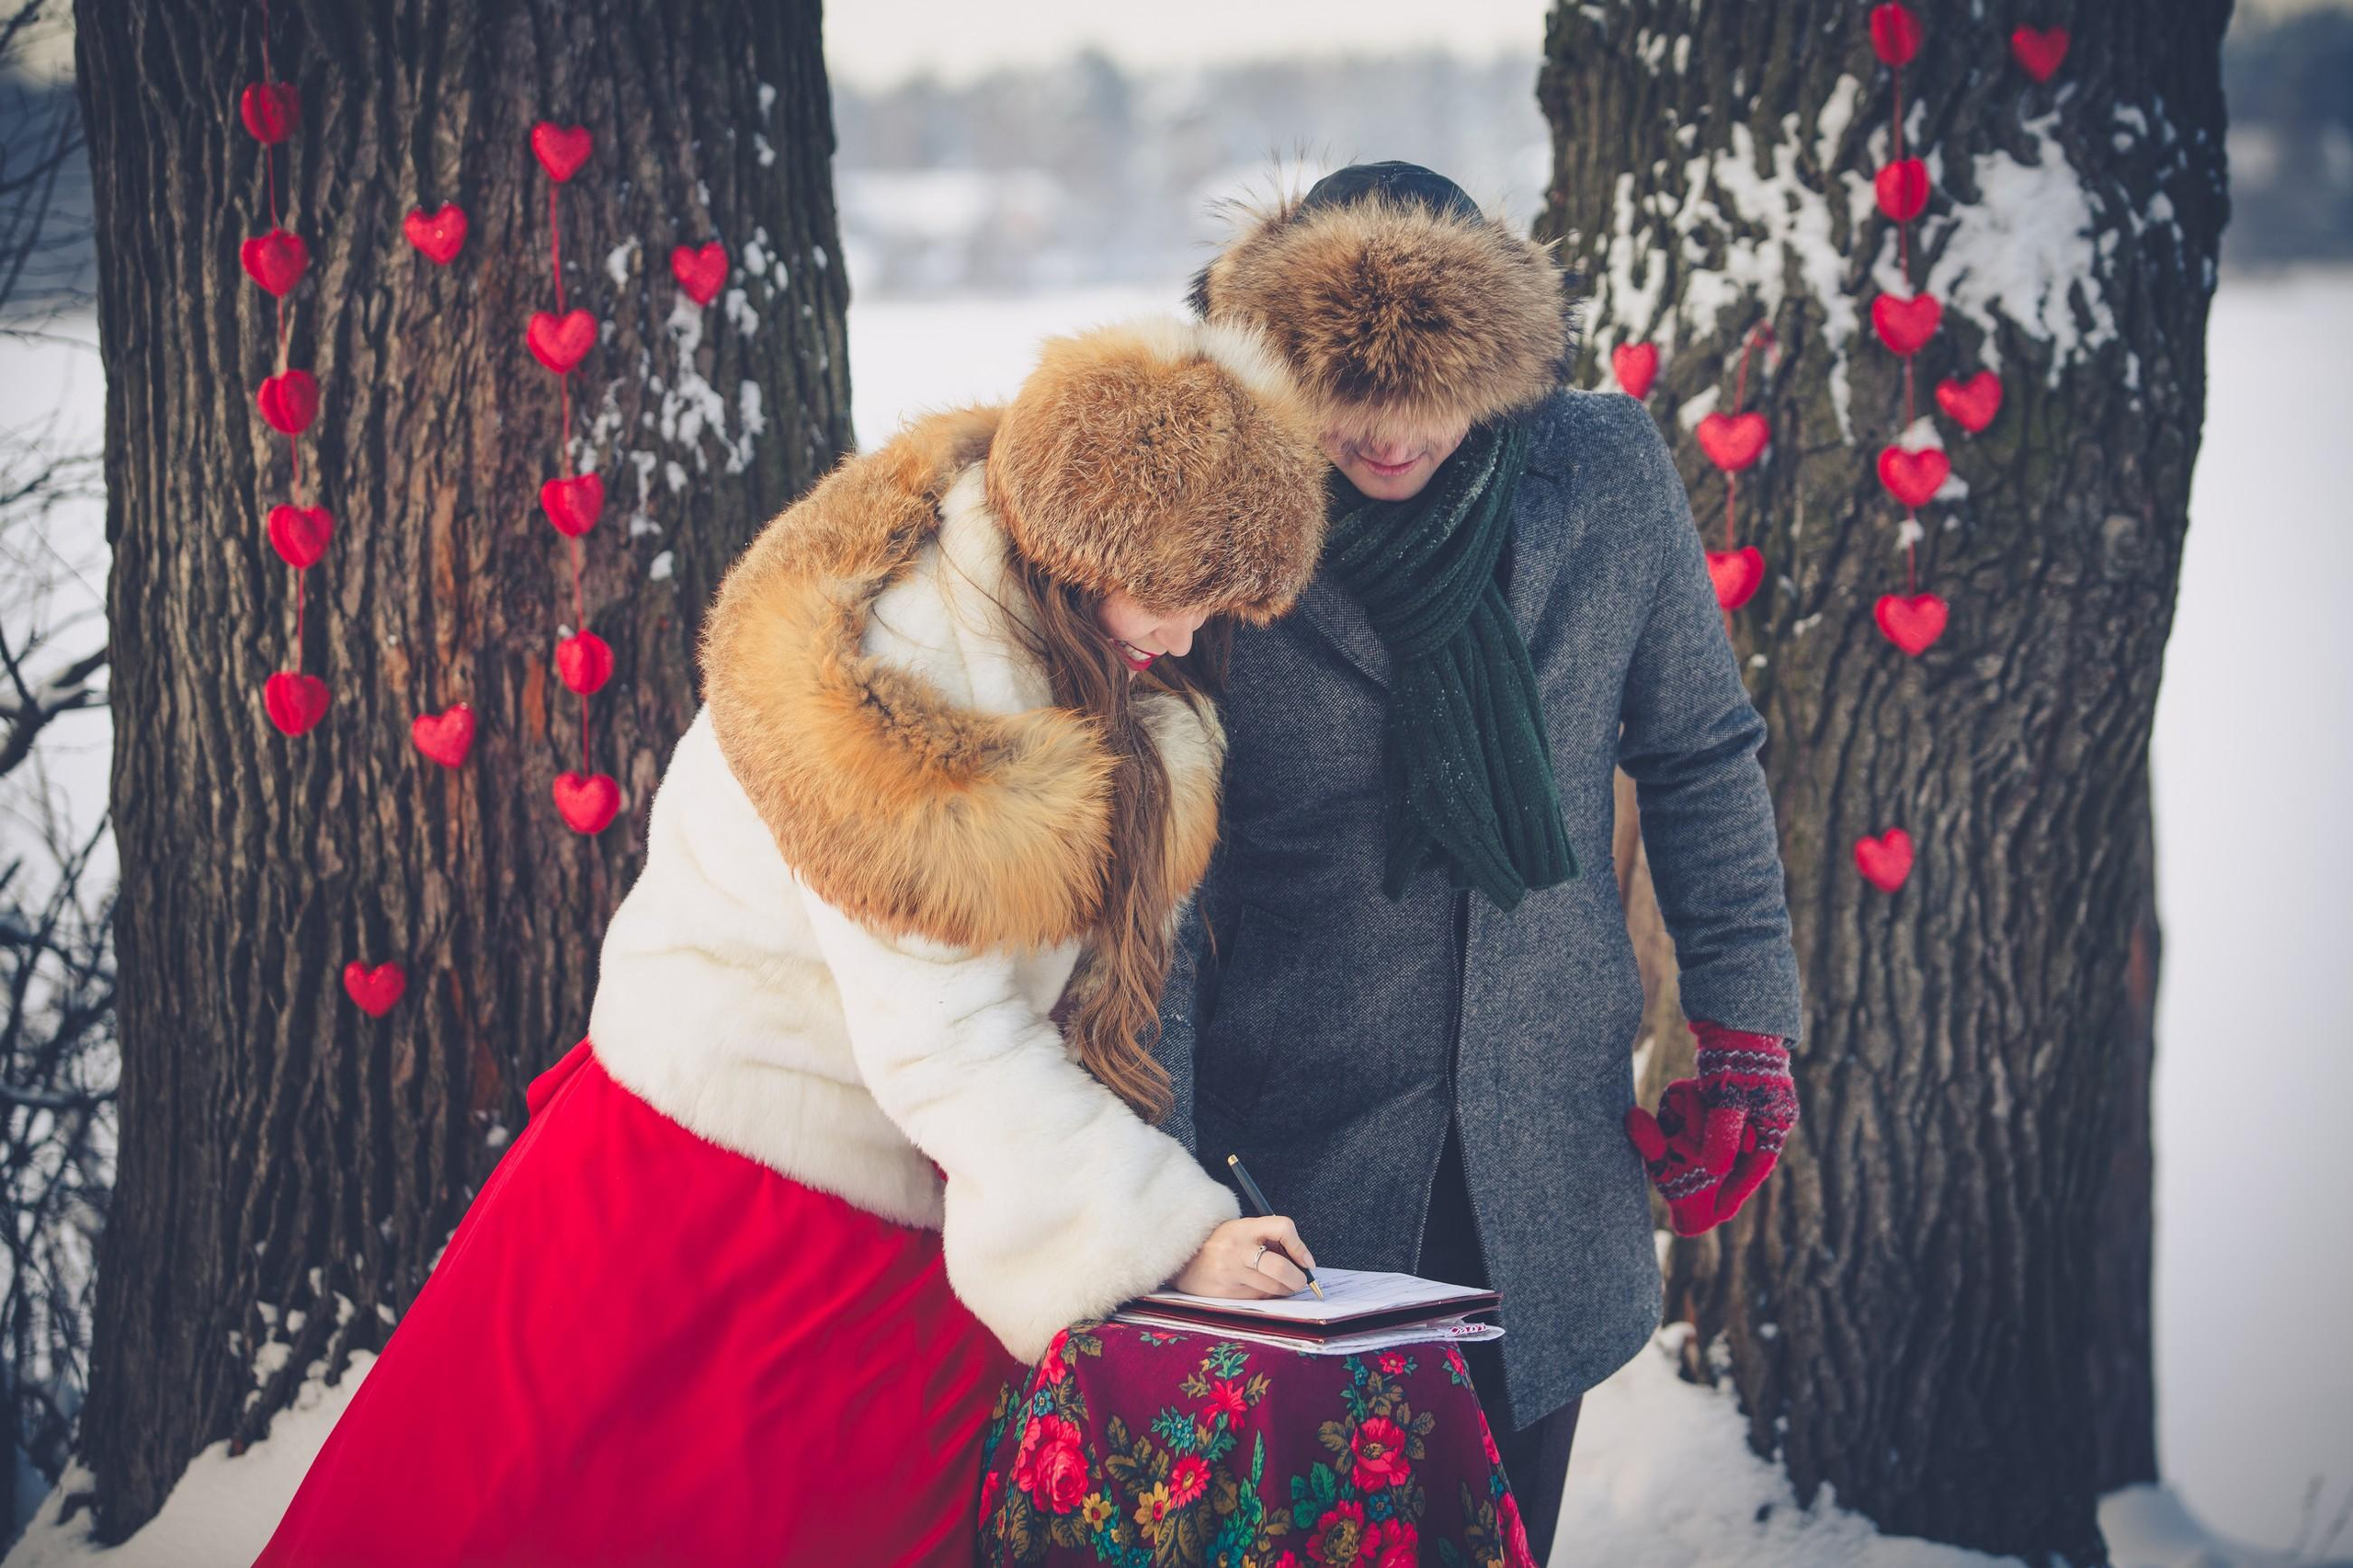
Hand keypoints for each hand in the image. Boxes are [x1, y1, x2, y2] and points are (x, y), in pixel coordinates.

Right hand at [1171, 1215, 1315, 1297]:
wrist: (1183, 1258)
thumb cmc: (1220, 1242)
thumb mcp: (1242, 1230)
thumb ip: (1268, 1239)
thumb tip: (1301, 1260)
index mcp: (1244, 1228)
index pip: (1282, 1228)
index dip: (1300, 1246)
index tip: (1307, 1260)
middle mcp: (1238, 1250)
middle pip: (1280, 1268)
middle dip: (1298, 1279)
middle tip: (1302, 1281)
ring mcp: (1231, 1273)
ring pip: (1272, 1288)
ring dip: (1284, 1289)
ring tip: (1281, 1283)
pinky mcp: (1226, 1293)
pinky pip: (1258, 1298)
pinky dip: (1267, 1295)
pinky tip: (1260, 1287)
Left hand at [1625, 1021, 1796, 1234]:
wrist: (1735, 1015)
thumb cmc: (1735, 1057)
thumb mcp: (1728, 1098)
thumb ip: (1723, 1134)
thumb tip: (1715, 1169)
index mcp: (1777, 1120)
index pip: (1758, 1166)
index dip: (1738, 1190)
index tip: (1721, 1212)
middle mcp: (1771, 1114)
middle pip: (1749, 1156)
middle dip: (1730, 1179)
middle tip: (1711, 1203)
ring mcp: (1758, 1101)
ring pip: (1737, 1139)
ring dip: (1721, 1157)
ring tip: (1703, 1181)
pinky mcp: (1742, 1088)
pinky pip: (1728, 1121)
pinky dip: (1714, 1135)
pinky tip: (1698, 1145)